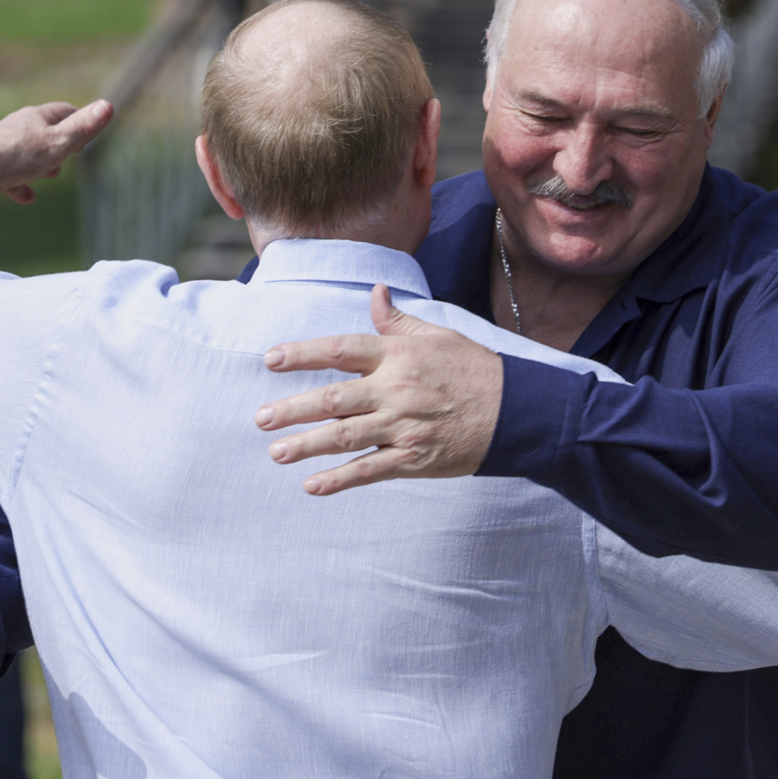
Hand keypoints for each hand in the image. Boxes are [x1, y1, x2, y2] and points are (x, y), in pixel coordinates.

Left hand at [0, 100, 113, 215]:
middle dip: (59, 142)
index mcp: (35, 118)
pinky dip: (21, 184)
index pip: (62, 111)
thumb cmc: (19, 155)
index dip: (78, 118)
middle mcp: (16, 127)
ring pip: (26, 152)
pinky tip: (27, 197)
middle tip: (72, 152)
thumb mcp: (59, 142)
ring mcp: (1, 146)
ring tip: (51, 174)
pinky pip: (9, 174)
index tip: (89, 128)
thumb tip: (109, 105)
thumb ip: (83, 127)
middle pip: (43, 130)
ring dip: (41, 162)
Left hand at [255, 285, 503, 494]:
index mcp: (398, 356)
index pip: (340, 350)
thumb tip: (376, 293)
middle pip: (333, 399)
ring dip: (307, 445)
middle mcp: (395, 389)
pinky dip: (340, 480)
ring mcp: (403, 426)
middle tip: (261, 418)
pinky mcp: (414, 457)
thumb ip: (397, 321)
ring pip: (345, 437)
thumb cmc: (474, 369)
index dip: (303, 354)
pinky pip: (370, 470)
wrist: (516, 410)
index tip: (270, 359)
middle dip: (293, 409)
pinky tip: (313, 485)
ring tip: (277, 452)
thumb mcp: (437, 335)